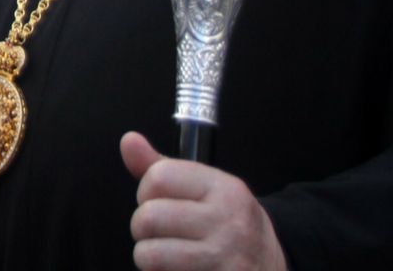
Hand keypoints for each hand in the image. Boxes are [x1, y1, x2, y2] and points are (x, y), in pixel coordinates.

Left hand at [122, 131, 286, 270]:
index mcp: (223, 188)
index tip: (158, 202)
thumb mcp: (202, 189)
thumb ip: (159, 166)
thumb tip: (129, 140)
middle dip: (142, 228)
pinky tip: (180, 270)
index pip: (157, 177)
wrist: (270, 265)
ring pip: (150, 255)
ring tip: (166, 255)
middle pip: (148, 217)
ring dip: (148, 258)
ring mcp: (225, 258)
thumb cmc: (226, 223)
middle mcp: (228, 222)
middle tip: (160, 233)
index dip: (146, 191)